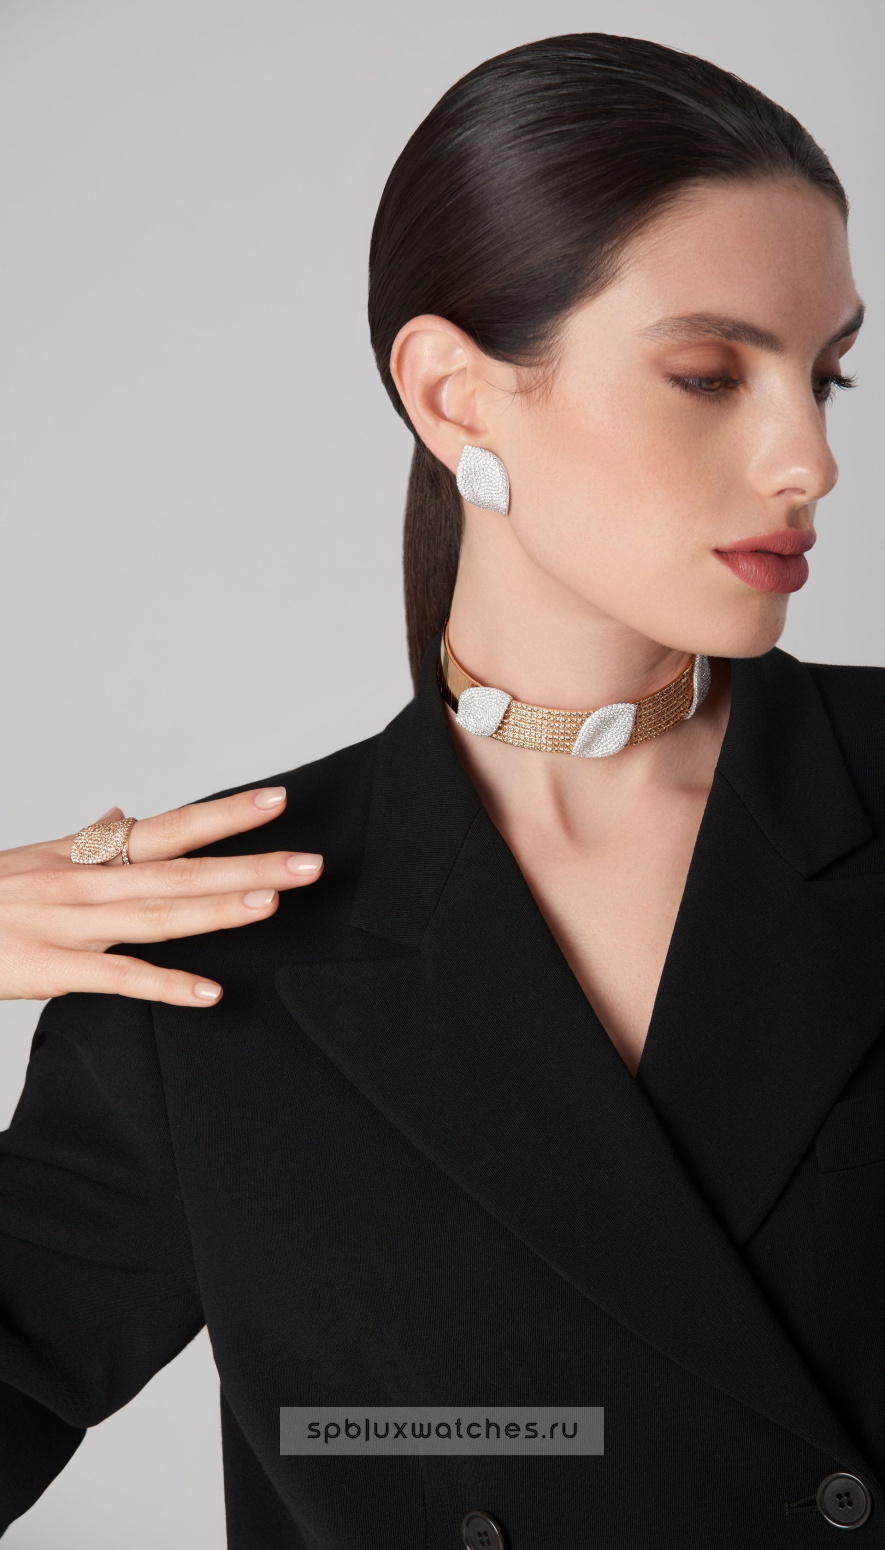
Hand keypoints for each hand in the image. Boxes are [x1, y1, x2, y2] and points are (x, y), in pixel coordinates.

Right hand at [0, 787, 321, 1006]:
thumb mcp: (32, 857)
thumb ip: (85, 841)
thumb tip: (119, 815)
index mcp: (88, 854)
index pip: (169, 826)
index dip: (224, 814)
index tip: (277, 799)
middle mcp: (86, 881)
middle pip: (180, 868)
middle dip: (249, 863)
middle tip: (310, 863)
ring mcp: (70, 924)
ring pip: (159, 914)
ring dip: (220, 909)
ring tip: (273, 904)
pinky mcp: (51, 968)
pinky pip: (118, 978)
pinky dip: (166, 986)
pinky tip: (209, 992)